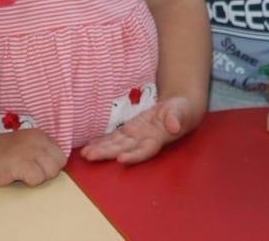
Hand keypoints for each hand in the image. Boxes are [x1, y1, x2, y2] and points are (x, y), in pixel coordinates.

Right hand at [0, 128, 65, 186]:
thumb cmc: (3, 153)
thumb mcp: (28, 143)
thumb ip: (42, 149)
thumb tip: (57, 165)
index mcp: (41, 137)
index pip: (61, 155)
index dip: (52, 165)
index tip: (39, 168)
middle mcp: (38, 142)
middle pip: (59, 164)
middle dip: (48, 173)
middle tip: (32, 173)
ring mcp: (29, 152)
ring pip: (51, 172)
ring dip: (40, 177)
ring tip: (25, 175)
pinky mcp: (19, 164)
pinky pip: (37, 178)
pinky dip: (30, 181)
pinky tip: (18, 177)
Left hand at [79, 96, 194, 163]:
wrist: (178, 110)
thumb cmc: (183, 110)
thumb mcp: (182, 111)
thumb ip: (177, 118)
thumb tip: (174, 126)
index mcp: (158, 140)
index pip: (145, 150)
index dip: (134, 155)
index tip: (121, 158)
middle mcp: (143, 142)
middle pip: (124, 149)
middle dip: (107, 153)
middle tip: (90, 157)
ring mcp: (135, 137)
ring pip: (115, 145)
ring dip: (100, 149)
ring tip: (85, 154)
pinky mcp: (130, 130)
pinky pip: (114, 137)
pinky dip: (101, 141)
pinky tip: (89, 146)